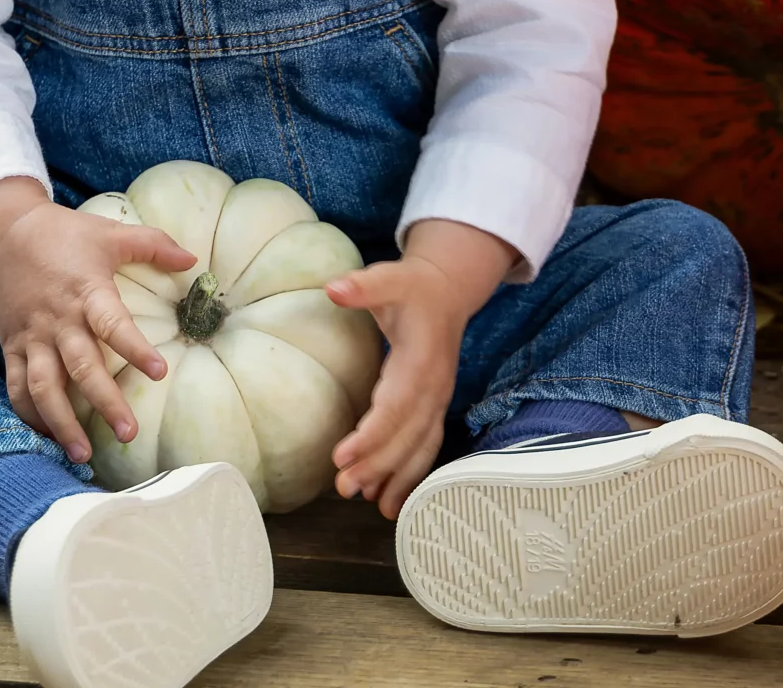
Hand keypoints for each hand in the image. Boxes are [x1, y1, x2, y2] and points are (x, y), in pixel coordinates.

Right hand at [0, 177, 194, 462]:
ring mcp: (32, 337)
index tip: (159, 373)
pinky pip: (16, 386)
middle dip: (104, 402)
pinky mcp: (11, 345)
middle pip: (81, 367)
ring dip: (62, 422)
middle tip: (128, 433)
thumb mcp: (110, 233)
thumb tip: (192, 260)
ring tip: (83, 454)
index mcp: (87, 291)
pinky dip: (29, 414)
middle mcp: (59, 320)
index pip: (113, 324)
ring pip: (44, 387)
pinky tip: (48, 437)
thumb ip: (152, 245)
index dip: (135, 349)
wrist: (4, 232)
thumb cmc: (65, 234)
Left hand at [324, 218, 516, 517]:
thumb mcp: (389, 278)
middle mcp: (434, 388)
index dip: (371, 435)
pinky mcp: (435, 407)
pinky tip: (391, 499)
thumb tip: (334, 287)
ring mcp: (438, 401)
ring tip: (371, 505)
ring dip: (397, 478)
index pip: (395, 407)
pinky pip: (426, 447)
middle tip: (344, 489)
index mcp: (420, 362)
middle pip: (407, 436)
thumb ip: (362, 286)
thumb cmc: (413, 287)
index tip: (342, 457)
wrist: (448, 291)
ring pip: (421, 447)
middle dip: (378, 466)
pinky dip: (411, 475)